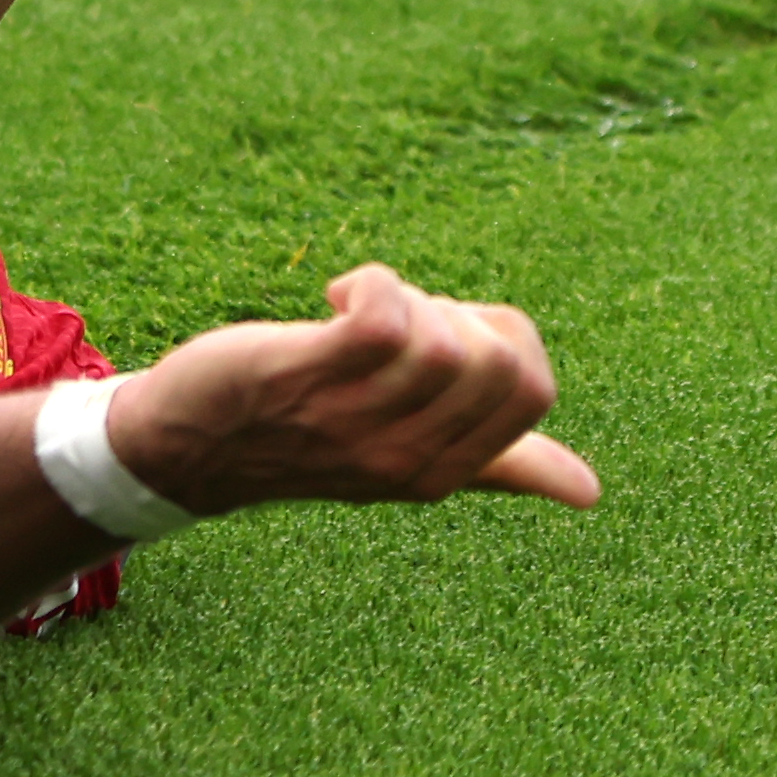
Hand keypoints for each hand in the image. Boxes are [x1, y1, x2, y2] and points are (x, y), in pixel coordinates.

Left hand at [111, 264, 598, 514]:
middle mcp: (409, 456)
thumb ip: (498, 465)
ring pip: (446, 340)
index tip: (440, 338)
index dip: (502, 339)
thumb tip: (589, 492)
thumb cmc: (303, 434)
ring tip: (359, 312)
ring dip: (411, 298)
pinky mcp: (310, 376)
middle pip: (503, 362)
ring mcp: (359, 421)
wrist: (186, 447)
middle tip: (400, 323)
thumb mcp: (405, 453)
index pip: (533, 391)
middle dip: (464, 314)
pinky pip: (384, 318)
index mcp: (443, 469)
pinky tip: (335, 295)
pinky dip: (373, 284)